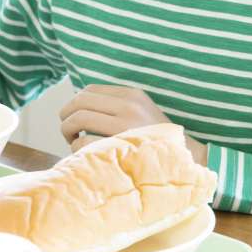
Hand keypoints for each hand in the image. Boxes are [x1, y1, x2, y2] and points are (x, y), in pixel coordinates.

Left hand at [60, 84, 208, 165]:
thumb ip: (117, 106)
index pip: (89, 90)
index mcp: (132, 95)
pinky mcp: (122, 147)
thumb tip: (78, 108)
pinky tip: (83, 155)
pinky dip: (77, 148)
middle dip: (65, 116)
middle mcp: (129, 106)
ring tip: (72, 142)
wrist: (185, 161)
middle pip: (80, 102)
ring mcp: (126, 126)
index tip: (71, 116)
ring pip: (80, 119)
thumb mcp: (142, 112)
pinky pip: (86, 142)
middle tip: (66, 130)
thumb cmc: (156, 140)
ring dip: (68, 131)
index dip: (73, 103)